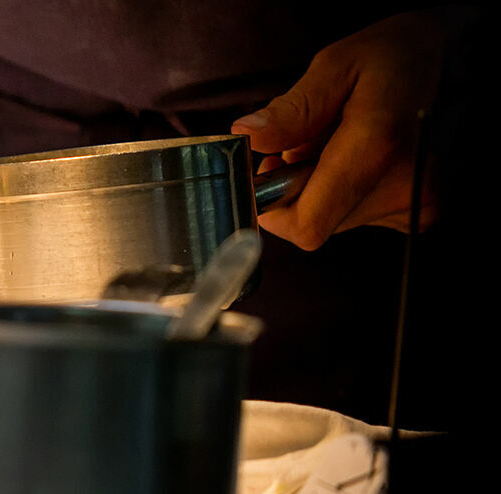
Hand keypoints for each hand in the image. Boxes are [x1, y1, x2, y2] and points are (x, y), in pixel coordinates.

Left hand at [231, 10, 448, 250]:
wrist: (456, 60)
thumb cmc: (395, 56)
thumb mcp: (336, 65)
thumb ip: (293, 109)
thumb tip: (249, 137)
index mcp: (378, 148)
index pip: (307, 225)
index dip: (273, 210)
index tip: (267, 176)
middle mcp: (405, 186)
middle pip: (317, 220)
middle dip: (297, 186)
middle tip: (307, 141)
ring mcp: (420, 202)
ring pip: (336, 217)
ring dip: (323, 185)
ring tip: (342, 140)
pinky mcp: (424, 209)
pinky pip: (361, 213)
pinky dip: (349, 188)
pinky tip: (366, 154)